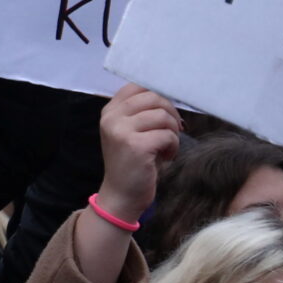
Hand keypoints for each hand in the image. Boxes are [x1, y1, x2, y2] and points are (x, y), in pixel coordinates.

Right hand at [94, 84, 180, 225]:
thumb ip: (140, 112)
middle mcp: (111, 118)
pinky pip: (168, 135)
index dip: (157, 96)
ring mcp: (122, 131)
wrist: (121, 195)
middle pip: (153, 97)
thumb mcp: (129, 131)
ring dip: (173, 131)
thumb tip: (169, 97)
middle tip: (173, 130)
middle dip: (170, 113)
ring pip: (163, 115)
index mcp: (109, 111)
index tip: (164, 113)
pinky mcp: (136, 146)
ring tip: (167, 146)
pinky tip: (166, 156)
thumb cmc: (131, 163)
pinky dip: (173, 146)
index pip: (137, 87)